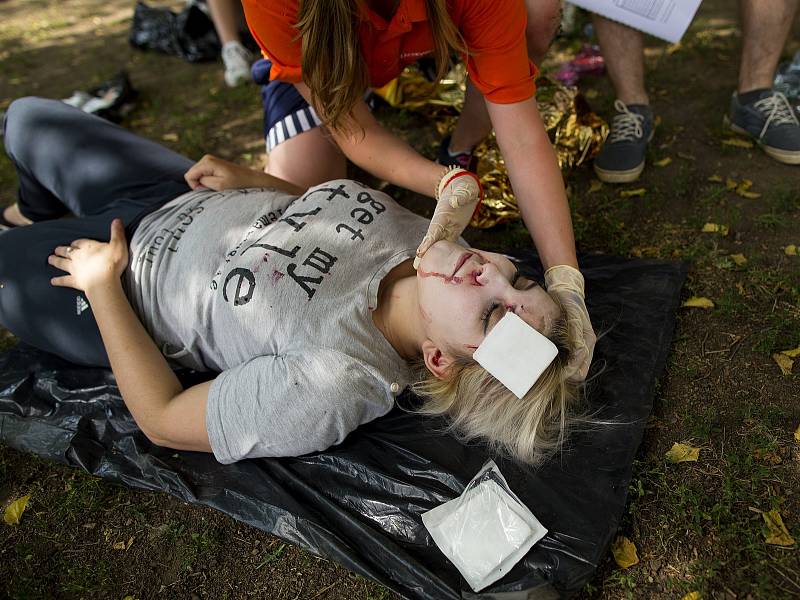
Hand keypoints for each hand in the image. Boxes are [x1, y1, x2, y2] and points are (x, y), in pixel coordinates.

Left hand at [49, 219, 128, 293]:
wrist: (104, 280)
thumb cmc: (112, 262)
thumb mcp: (118, 244)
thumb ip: (117, 233)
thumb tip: (117, 220)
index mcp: (87, 247)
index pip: (79, 243)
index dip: (76, 243)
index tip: (73, 243)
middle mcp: (77, 257)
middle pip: (67, 252)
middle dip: (61, 250)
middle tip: (56, 250)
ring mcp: (74, 269)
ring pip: (62, 263)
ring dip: (56, 261)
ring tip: (50, 259)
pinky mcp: (74, 281)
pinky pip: (64, 280)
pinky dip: (58, 281)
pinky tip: (53, 281)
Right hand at [184, 154, 264, 190]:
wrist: (252, 179)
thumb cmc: (238, 184)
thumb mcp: (219, 186)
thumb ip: (203, 182)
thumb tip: (193, 180)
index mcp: (207, 162)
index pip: (189, 176)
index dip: (195, 186)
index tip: (209, 189)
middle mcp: (206, 158)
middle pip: (192, 175)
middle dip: (200, 183)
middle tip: (215, 187)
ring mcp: (210, 160)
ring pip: (197, 175)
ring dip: (205, 182)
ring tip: (219, 184)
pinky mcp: (213, 164)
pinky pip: (203, 175)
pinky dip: (209, 180)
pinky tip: (219, 182)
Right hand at [413, 167, 482, 268]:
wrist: (460, 187)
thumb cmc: (463, 188)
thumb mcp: (464, 190)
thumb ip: (460, 196)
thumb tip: (454, 202)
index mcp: (443, 214)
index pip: (434, 230)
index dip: (428, 241)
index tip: (421, 251)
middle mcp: (441, 223)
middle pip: (431, 240)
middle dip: (424, 252)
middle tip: (415, 265)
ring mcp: (446, 228)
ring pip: (436, 244)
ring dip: (428, 255)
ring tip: (418, 267)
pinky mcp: (452, 231)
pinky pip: (446, 244)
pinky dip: (441, 254)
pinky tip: (435, 262)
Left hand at [544, 265, 595, 382]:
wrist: (564, 288)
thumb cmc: (569, 301)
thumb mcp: (573, 319)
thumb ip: (577, 338)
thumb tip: (577, 357)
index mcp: (588, 342)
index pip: (580, 371)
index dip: (567, 375)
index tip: (552, 375)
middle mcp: (584, 345)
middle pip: (576, 372)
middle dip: (562, 375)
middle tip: (544, 374)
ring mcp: (577, 343)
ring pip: (570, 367)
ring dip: (558, 369)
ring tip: (542, 368)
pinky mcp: (568, 340)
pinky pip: (564, 357)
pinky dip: (556, 361)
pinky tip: (543, 358)